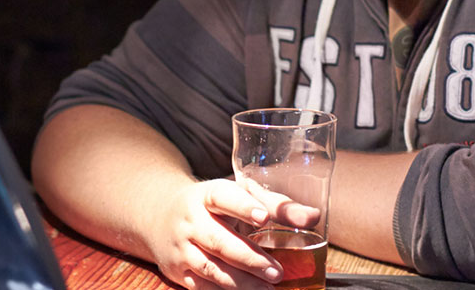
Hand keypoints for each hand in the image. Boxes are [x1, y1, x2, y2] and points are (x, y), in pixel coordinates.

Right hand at [143, 178, 318, 288]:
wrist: (160, 215)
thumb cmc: (213, 204)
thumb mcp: (239, 195)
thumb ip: (276, 205)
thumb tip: (314, 217)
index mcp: (207, 194)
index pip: (224, 197)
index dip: (244, 207)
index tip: (264, 217)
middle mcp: (190, 220)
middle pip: (219, 241)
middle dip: (250, 258)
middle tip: (277, 271)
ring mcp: (181, 248)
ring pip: (211, 268)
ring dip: (242, 282)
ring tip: (268, 288)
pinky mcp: (177, 271)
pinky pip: (202, 287)